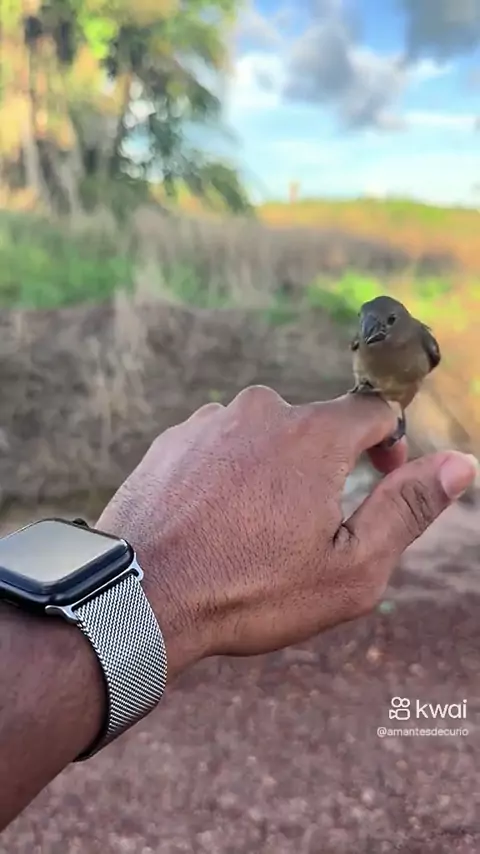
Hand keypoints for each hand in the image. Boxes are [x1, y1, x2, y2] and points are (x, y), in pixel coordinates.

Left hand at [97, 386, 476, 679]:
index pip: (373, 412)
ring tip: (255, 532)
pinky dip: (229, 475)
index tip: (381, 478)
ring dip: (272, 473)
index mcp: (314, 434)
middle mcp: (262, 411)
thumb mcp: (350, 567)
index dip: (389, 445)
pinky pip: (219, 447)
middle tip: (308, 529)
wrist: (141, 597)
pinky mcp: (173, 440)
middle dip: (325, 468)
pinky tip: (217, 521)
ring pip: (264, 437)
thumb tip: (459, 464)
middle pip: (315, 427)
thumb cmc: (251, 591)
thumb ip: (408, 507)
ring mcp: (210, 421)